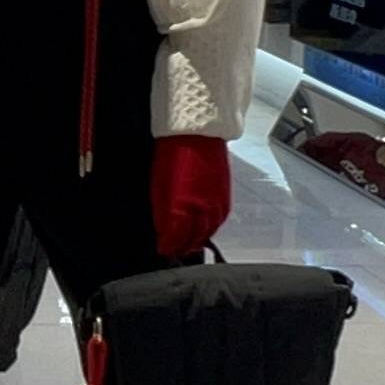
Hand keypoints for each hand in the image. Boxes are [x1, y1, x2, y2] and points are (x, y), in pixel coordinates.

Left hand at [150, 135, 229, 260]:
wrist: (196, 133)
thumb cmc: (172, 154)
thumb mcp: (158, 185)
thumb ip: (162, 213)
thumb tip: (164, 231)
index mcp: (181, 207)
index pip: (176, 238)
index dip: (169, 247)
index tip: (163, 250)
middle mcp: (202, 209)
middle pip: (194, 239)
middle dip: (183, 247)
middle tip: (175, 251)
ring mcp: (216, 203)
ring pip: (209, 232)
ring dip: (198, 240)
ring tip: (188, 244)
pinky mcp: (226, 196)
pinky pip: (220, 220)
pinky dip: (211, 228)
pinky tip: (205, 229)